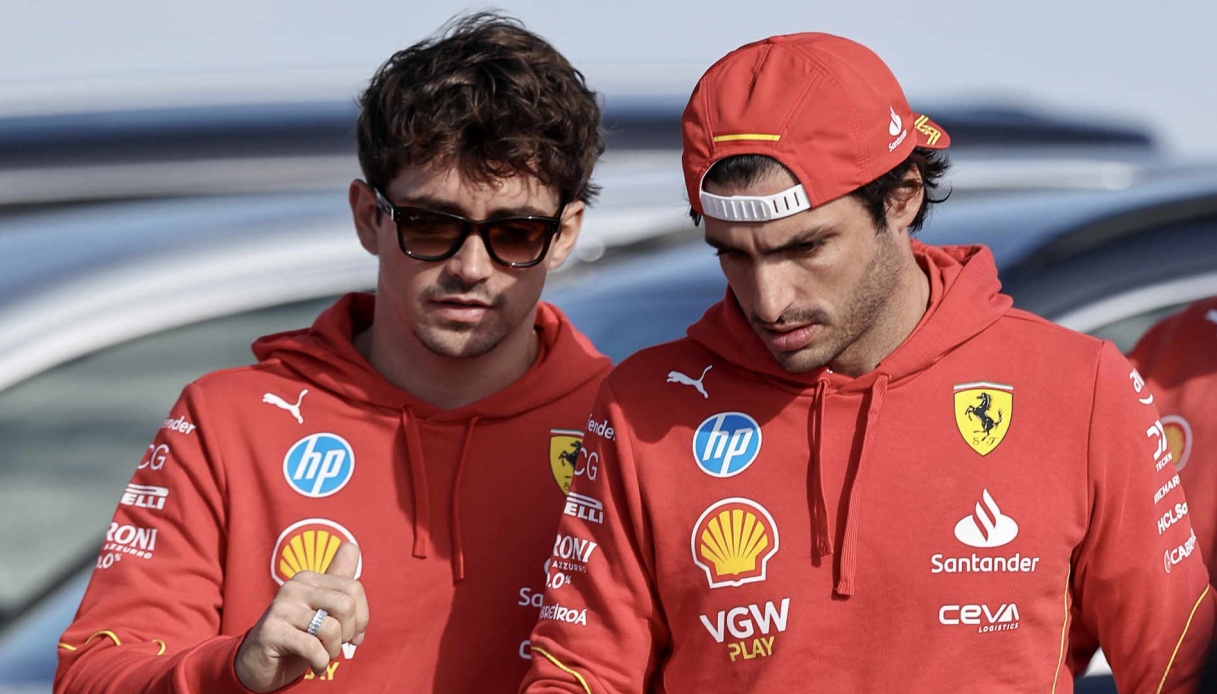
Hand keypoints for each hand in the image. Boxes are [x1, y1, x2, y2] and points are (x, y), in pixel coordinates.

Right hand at [234, 542, 368, 691]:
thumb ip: (338, 580)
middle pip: (345, 604)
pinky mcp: (271, 631)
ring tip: (325, 655)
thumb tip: (352, 546)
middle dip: (349, 632)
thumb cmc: (298, 635)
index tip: (354, 634)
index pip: (353, 587)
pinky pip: (312, 647)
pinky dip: (321, 662)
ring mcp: (280, 608)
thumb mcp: (321, 608)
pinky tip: (317, 667)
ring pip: (331, 628)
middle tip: (339, 646)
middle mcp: (294, 587)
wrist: (259, 662)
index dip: (362, 616)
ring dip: (334, 650)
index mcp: (309, 578)